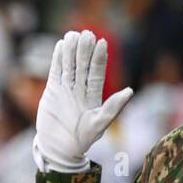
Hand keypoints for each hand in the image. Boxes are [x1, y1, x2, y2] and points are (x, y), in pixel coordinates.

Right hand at [32, 29, 132, 172]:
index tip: (102, 42)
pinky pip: (55, 71)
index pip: (96, 72)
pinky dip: (57, 59)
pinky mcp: (52, 91)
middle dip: (85, 50)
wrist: (58, 149)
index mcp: (93, 95)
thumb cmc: (81, 140)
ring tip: (73, 34)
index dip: (99, 58)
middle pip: (82, 65)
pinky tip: (61, 45)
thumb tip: (130, 91)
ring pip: (69, 65)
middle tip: (87, 33)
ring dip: (71, 51)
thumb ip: (113, 107)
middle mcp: (80, 89)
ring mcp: (66, 89)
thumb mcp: (99, 124)